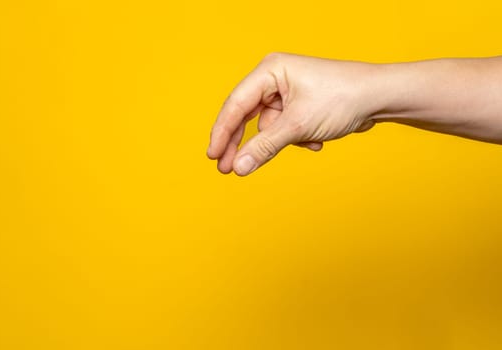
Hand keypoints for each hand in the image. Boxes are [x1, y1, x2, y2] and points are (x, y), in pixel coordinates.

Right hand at [206, 52, 379, 175]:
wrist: (379, 98)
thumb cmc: (342, 98)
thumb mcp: (297, 125)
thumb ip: (264, 147)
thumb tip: (239, 167)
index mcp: (269, 70)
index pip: (235, 104)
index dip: (222, 133)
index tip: (213, 157)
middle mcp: (274, 78)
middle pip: (247, 116)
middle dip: (244, 144)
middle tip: (227, 169)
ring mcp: (287, 92)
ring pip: (269, 127)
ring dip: (285, 141)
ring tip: (308, 141)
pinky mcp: (299, 106)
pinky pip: (285, 129)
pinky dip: (297, 138)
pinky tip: (317, 139)